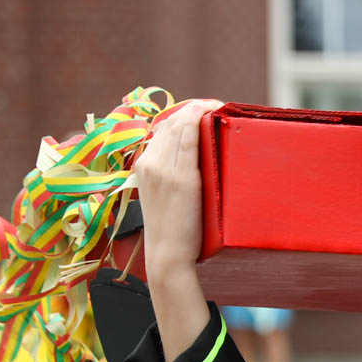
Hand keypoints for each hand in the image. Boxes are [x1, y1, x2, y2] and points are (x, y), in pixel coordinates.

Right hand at [131, 98, 223, 358]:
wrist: (167, 256)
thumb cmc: (172, 233)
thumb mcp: (164, 199)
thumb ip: (171, 179)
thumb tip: (191, 169)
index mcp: (142, 166)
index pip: (160, 129)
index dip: (180, 115)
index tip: (200, 110)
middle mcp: (149, 162)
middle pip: (170, 123)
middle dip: (192, 108)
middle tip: (215, 105)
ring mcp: (164, 168)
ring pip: (180, 125)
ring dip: (199, 110)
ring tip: (218, 106)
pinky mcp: (181, 177)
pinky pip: (190, 137)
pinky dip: (201, 120)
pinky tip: (213, 112)